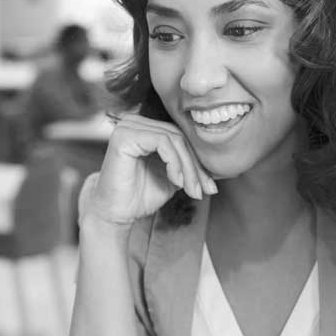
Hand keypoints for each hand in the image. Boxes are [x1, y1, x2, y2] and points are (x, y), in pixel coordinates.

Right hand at [84, 113, 217, 225]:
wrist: (117, 214)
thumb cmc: (141, 196)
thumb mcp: (174, 177)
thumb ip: (190, 165)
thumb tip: (219, 165)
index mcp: (146, 128)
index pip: (181, 137)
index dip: (198, 162)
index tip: (210, 188)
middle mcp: (135, 122)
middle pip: (179, 137)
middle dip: (195, 167)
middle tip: (202, 191)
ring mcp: (128, 125)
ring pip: (174, 139)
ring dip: (187, 168)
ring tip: (191, 190)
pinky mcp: (125, 134)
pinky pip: (162, 142)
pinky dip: (175, 163)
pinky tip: (176, 181)